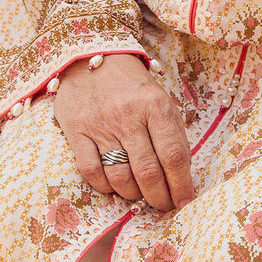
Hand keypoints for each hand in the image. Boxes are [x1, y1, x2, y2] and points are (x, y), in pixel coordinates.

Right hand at [53, 54, 194, 210]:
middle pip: (149, 171)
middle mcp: (129, 116)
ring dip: (134, 194)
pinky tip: (114, 186)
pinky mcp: (76, 132)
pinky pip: (92, 172)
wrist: (92, 56)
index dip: (182, 184)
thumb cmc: (132, 83)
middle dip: (160, 196)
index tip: (185, 201)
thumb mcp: (160, 98)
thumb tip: (182, 172)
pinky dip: (106, 187)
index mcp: (155, 105)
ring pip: (121, 176)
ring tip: (140, 195)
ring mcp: (101, 125)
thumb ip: (171, 131)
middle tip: (164, 205)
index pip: (173, 154)